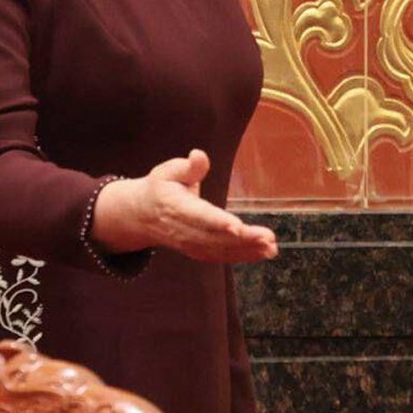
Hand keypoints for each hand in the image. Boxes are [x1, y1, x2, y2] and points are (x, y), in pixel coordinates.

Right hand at [92, 149, 277, 262]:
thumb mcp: (169, 171)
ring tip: (271, 248)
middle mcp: (184, 230)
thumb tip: (199, 155)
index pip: (199, 216)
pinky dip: (243, 256)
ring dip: (248, 251)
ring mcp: (191, 244)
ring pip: (221, 250)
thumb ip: (188, 167)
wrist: (142, 215)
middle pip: (215, 237)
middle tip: (268, 238)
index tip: (237, 226)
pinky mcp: (199, 251)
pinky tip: (264, 253)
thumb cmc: (160, 187)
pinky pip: (222, 256)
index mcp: (176, 207)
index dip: (217, 222)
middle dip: (243, 239)